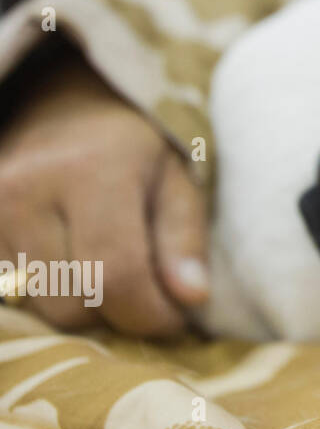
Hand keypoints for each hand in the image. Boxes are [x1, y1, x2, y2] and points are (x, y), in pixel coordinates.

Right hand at [0, 56, 208, 335]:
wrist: (62, 109)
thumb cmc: (134, 148)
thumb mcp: (178, 178)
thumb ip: (184, 238)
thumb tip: (191, 299)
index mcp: (92, 169)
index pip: (115, 275)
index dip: (150, 314)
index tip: (176, 319)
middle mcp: (27, 188)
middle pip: (73, 306)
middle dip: (117, 312)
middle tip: (143, 286)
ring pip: (39, 311)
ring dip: (82, 307)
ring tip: (104, 267)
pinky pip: (10, 299)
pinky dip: (47, 298)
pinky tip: (68, 265)